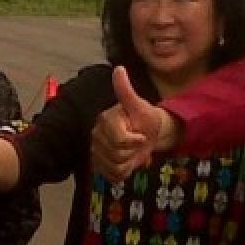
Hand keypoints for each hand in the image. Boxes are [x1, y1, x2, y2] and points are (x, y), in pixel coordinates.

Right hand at [91, 66, 169, 181]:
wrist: (148, 134)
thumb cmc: (144, 119)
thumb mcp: (139, 105)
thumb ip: (126, 90)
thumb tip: (119, 68)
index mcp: (104, 120)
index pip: (120, 141)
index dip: (136, 140)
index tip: (141, 134)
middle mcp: (96, 135)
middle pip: (117, 155)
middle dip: (133, 151)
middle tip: (137, 143)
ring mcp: (96, 151)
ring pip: (115, 167)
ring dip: (130, 162)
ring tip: (132, 152)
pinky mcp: (99, 166)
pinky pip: (113, 176)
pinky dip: (125, 172)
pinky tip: (127, 161)